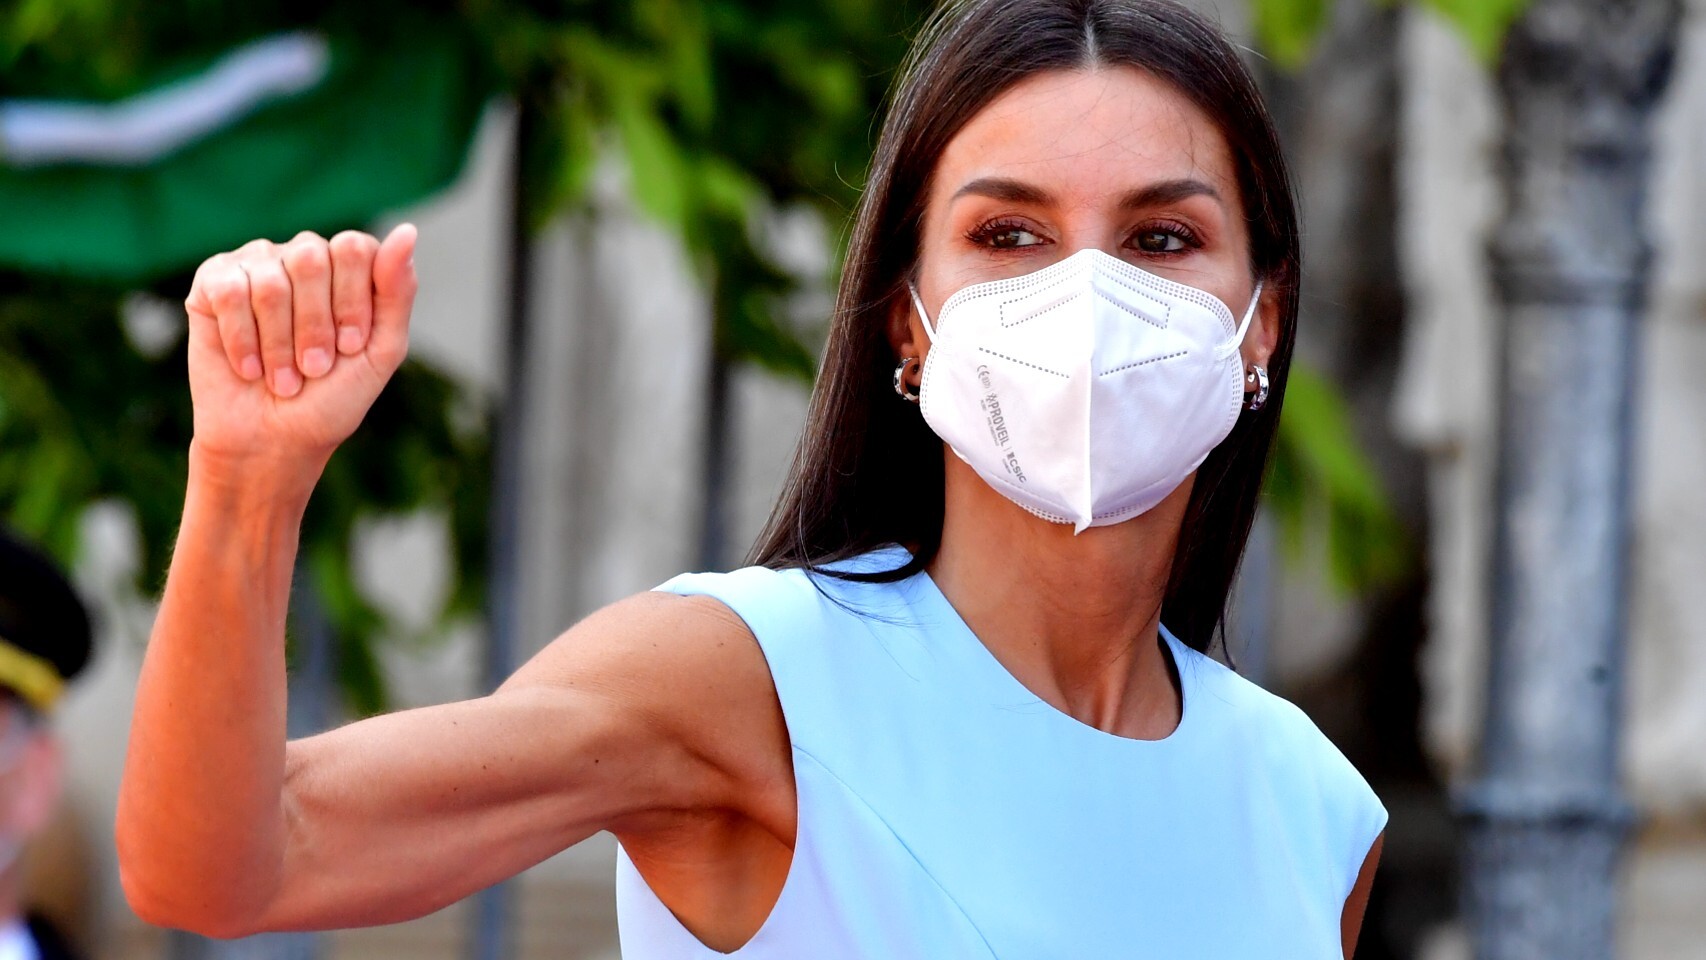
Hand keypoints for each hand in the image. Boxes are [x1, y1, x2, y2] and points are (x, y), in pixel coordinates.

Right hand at [184, 225, 417, 465]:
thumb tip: (407, 231)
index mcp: (347, 266)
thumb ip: (397, 292)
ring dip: (279, 343)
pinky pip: (228, 292)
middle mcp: (302, 255)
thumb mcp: (380, 351)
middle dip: (315, 325)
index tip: (350, 347)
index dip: (351, 302)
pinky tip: (249, 367)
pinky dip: (242, 340)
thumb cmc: (331, 399)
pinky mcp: (213, 282)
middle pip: (311, 259)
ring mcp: (256, 264)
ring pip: (270, 281)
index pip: (354, 247)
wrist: (273, 440)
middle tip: (314, 367)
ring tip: (282, 378)